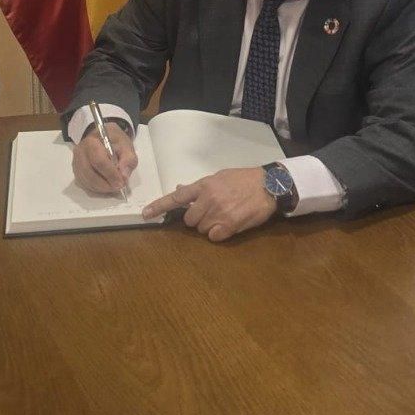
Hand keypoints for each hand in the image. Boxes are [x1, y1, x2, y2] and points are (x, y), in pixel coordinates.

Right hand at [72, 121, 137, 195]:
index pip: (99, 161)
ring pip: (87, 182)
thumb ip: (128, 159)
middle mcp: (80, 153)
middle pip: (90, 174)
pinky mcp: (76, 173)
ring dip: (102, 188)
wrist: (102, 140)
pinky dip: (97, 189)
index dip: (110, 174)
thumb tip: (123, 176)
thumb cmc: (114, 143)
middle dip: (106, 184)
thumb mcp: (126, 146)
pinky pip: (85, 185)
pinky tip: (106, 185)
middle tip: (119, 187)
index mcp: (92, 143)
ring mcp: (76, 164)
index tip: (121, 182)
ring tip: (114, 186)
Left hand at [142, 167, 275, 241]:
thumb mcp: (220, 177)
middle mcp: (208, 198)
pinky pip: (214, 237)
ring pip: (202, 229)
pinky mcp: (230, 225)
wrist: (269, 185)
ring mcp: (219, 212)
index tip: (145, 214)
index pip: (177, 197)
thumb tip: (179, 189)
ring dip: (210, 226)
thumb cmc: (244, 179)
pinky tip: (230, 224)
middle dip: (198, 219)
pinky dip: (220, 234)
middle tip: (212, 212)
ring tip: (225, 215)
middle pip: (189, 220)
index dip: (159, 206)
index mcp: (204, 185)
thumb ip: (200, 187)